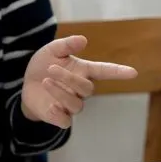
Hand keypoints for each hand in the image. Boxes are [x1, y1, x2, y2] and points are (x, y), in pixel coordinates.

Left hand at [21, 35, 137, 127]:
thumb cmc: (44, 66)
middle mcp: (80, 90)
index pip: (104, 72)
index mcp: (83, 71)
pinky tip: (50, 106)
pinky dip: (59, 115)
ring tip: (45, 81)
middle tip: (51, 68)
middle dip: (69, 78)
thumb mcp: (52, 50)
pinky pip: (66, 121)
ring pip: (76, 104)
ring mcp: (71, 104)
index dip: (118, 72)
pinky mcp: (60, 116)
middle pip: (87, 88)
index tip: (133, 73)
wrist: (27, 84)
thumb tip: (83, 40)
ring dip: (60, 92)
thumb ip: (66, 45)